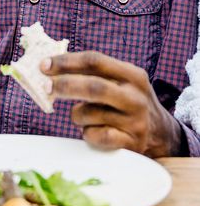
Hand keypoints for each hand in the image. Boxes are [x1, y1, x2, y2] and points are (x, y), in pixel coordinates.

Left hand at [45, 50, 184, 156]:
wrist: (161, 134)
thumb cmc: (126, 101)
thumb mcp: (120, 81)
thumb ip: (92, 73)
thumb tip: (50, 67)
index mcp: (132, 75)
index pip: (95, 61)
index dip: (66, 62)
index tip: (44, 65)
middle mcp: (136, 97)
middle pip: (93, 86)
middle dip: (65, 85)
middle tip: (46, 87)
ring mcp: (135, 122)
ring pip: (89, 114)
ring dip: (77, 114)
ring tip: (86, 116)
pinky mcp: (131, 144)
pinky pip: (95, 136)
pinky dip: (87, 133)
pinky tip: (93, 131)